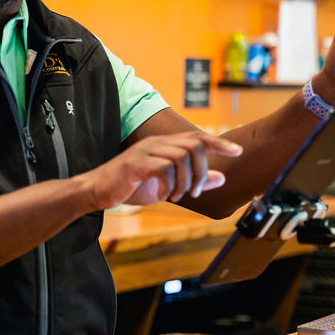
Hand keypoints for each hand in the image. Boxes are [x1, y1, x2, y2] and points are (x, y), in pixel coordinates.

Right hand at [81, 132, 241, 209]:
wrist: (97, 192)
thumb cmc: (130, 187)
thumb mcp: (168, 186)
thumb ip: (194, 180)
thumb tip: (221, 177)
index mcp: (164, 145)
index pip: (197, 138)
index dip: (219, 143)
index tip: (238, 152)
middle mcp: (156, 143)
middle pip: (193, 145)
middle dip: (201, 170)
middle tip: (195, 192)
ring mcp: (145, 152)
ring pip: (181, 156)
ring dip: (185, 181)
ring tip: (177, 196)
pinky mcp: (135, 164)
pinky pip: (163, 168)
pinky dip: (168, 184)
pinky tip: (164, 195)